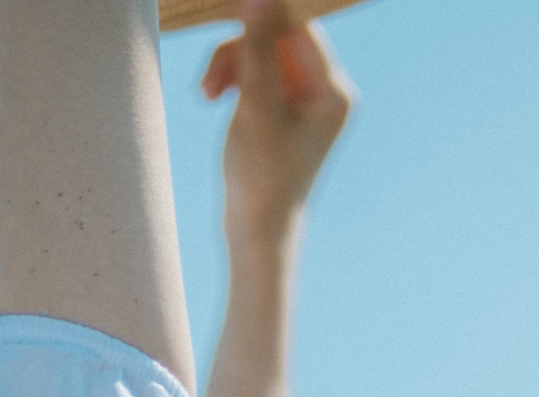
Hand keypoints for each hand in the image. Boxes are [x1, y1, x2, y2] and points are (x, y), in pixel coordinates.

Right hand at [202, 0, 353, 247]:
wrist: (256, 233)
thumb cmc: (261, 178)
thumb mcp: (255, 106)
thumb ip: (257, 48)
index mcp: (333, 91)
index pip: (298, 28)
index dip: (262, 17)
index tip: (228, 15)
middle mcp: (325, 92)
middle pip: (276, 38)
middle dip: (238, 53)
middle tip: (207, 83)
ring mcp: (303, 100)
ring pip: (260, 53)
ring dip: (228, 65)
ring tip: (205, 93)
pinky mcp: (281, 109)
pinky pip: (254, 73)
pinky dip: (232, 79)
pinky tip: (212, 96)